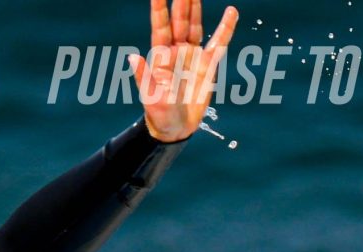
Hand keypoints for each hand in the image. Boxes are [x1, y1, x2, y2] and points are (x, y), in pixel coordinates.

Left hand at [133, 0, 236, 141]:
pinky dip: (225, 28)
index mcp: (160, 56)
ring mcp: (192, 55)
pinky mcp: (207, 64)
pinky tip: (231, 12)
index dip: (160, 9)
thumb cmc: (159, 114)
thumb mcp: (150, 97)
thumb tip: (132, 58)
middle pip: (179, 20)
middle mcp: (176, 51)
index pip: (160, 27)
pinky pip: (219, 43)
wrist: (175, 128)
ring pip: (195, 25)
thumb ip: (143, 76)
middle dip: (182, 2)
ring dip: (197, 7)